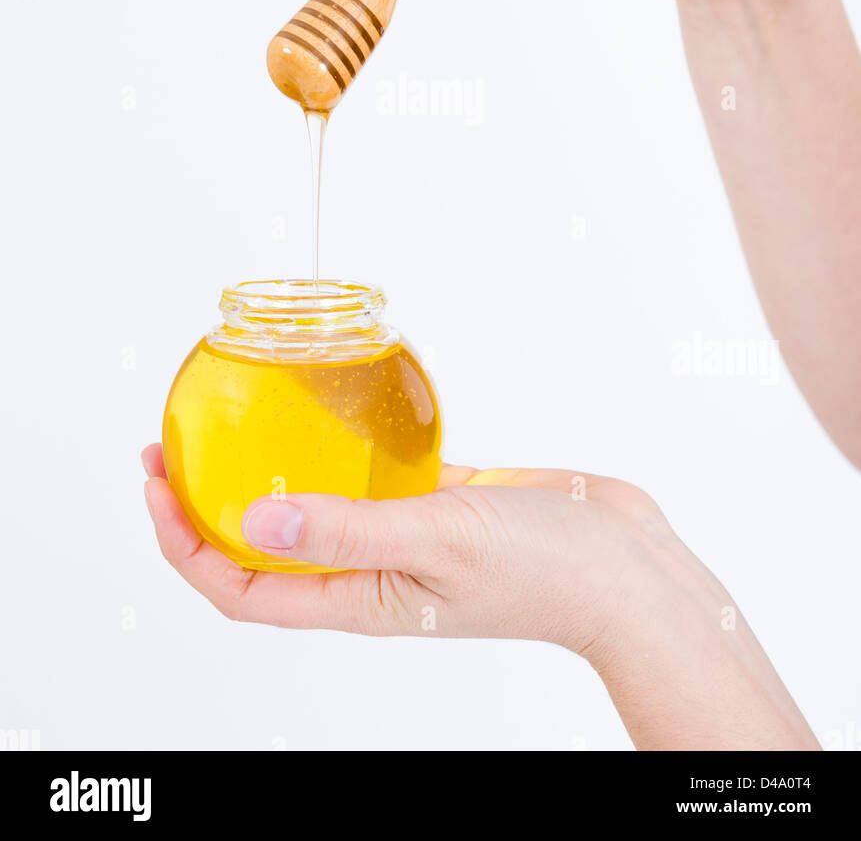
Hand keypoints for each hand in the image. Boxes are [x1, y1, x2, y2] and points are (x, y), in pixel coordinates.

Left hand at [142, 446, 647, 648]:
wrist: (626, 568)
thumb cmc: (544, 570)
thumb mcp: (437, 539)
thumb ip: (347, 528)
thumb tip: (253, 520)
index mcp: (357, 597)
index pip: (241, 587)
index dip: (184, 544)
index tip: (155, 484)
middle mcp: (369, 570)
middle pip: (262, 548)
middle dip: (207, 503)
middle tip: (172, 444)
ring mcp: (403, 535)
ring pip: (314, 507)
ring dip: (267, 473)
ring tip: (239, 419)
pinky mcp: (440, 501)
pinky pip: (374, 473)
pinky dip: (343, 444)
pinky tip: (336, 402)